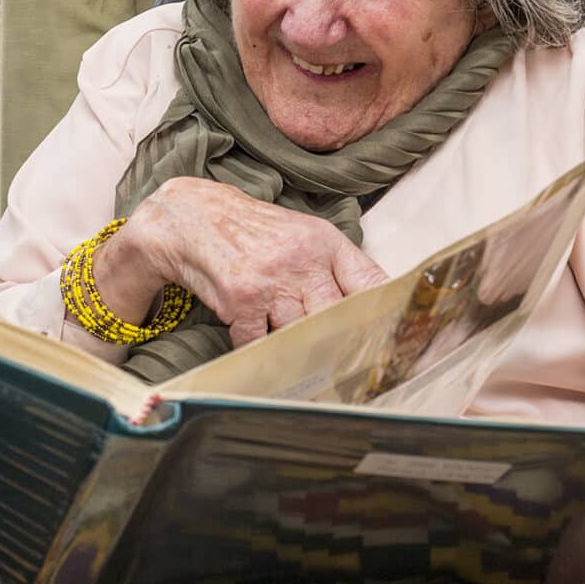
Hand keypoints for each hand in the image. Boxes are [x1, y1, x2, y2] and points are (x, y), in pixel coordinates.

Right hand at [103, 177, 387, 345]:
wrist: (191, 216)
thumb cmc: (252, 231)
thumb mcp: (302, 235)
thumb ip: (335, 268)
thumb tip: (372, 309)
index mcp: (324, 242)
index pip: (371, 284)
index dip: (385, 315)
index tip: (393, 340)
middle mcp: (302, 260)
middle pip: (338, 317)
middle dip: (340, 342)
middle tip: (347, 367)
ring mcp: (271, 281)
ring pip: (300, 334)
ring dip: (298, 350)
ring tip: (300, 360)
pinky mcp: (241, 300)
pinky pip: (260, 342)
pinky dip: (259, 351)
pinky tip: (258, 346)